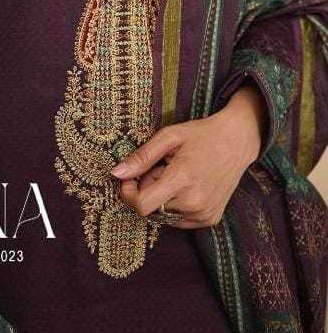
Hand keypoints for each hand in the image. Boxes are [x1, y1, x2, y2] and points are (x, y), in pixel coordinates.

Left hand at [110, 83, 266, 227]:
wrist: (237, 141)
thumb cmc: (201, 135)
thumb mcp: (169, 136)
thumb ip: (142, 156)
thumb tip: (117, 173)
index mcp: (182, 179)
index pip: (143, 206)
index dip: (129, 195)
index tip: (129, 179)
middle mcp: (194, 202)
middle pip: (152, 208)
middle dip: (148, 189)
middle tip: (162, 167)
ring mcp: (204, 214)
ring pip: (164, 215)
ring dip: (162, 197)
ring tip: (176, 174)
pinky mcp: (210, 219)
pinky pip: (179, 219)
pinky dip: (175, 204)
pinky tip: (187, 185)